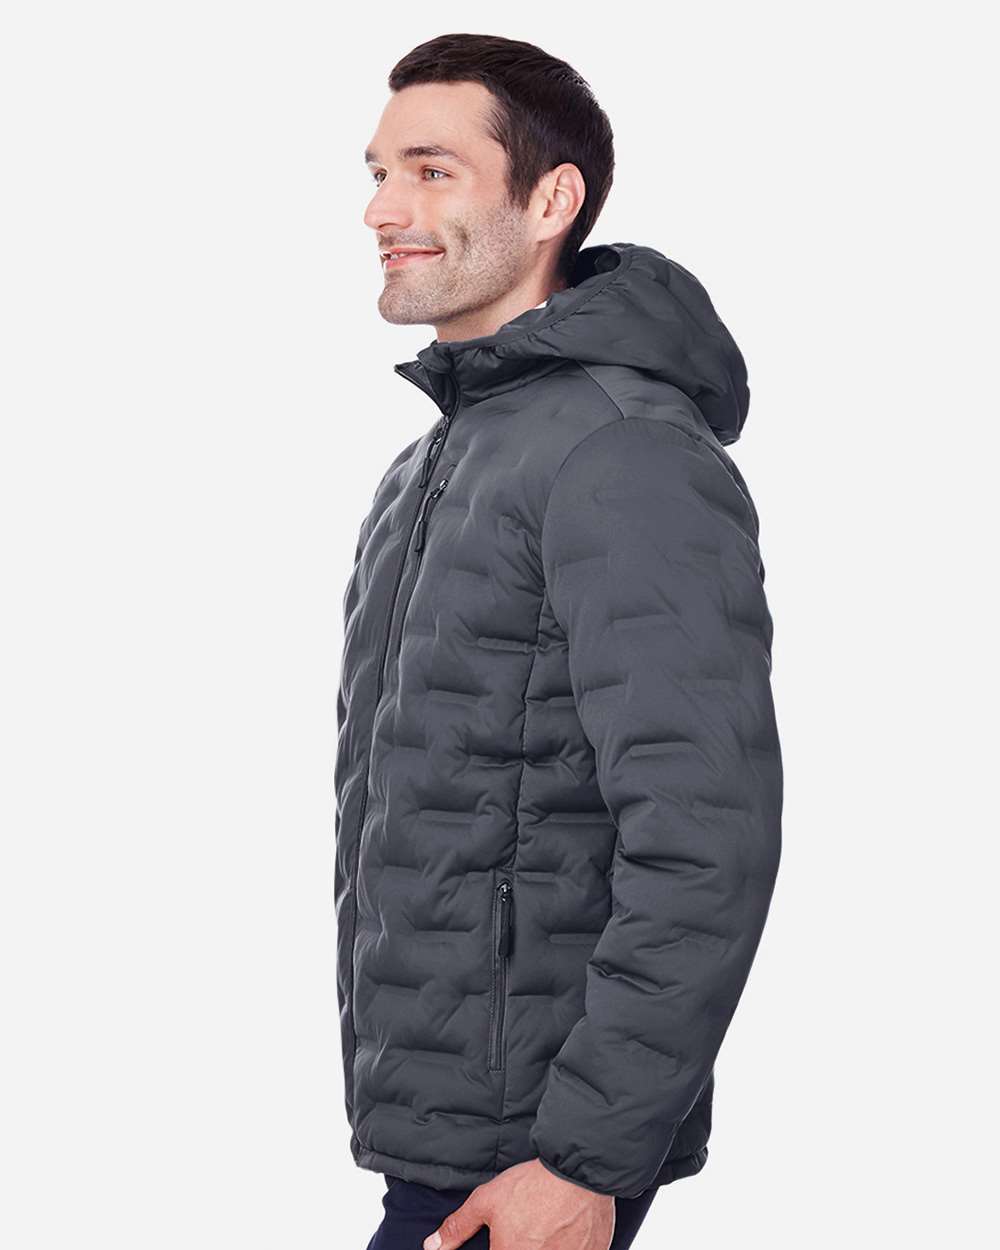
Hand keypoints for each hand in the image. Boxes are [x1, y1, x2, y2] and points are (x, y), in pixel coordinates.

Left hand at [422, 1158, 614, 1249]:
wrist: (578, 1173)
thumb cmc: (532, 1187)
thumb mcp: (486, 1201)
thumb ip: (458, 1228)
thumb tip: (431, 1246)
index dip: (500, 1246)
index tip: (505, 1238)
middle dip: (522, 1243)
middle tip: (531, 1226)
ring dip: (546, 1244)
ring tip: (547, 1225)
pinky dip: (569, 1245)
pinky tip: (567, 1230)